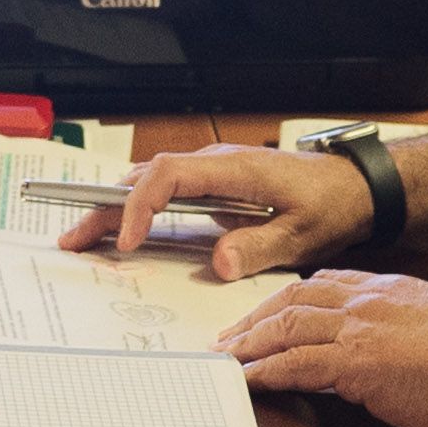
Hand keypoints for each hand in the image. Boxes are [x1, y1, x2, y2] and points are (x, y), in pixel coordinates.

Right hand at [55, 143, 373, 278]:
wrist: (355, 187)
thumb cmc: (332, 204)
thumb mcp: (301, 233)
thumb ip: (259, 247)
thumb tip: (219, 262)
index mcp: (234, 169)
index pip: (168, 175)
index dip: (140, 205)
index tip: (126, 241)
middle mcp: (216, 164)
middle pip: (146, 177)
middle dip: (105, 207)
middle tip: (72, 239)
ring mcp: (212, 173)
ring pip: (150, 183)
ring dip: (115, 208)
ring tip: (81, 238)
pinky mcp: (214, 186)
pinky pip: (165, 192)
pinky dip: (137, 209)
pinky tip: (118, 232)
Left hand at [218, 271, 427, 426]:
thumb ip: (411, 339)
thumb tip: (396, 363)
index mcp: (393, 290)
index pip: (328, 283)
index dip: (293, 297)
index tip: (272, 310)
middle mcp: (371, 301)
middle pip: (296, 297)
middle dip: (257, 316)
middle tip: (230, 335)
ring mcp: (361, 329)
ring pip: (288, 326)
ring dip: (250, 343)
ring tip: (226, 359)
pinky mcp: (357, 363)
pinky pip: (296, 364)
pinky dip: (266, 371)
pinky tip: (248, 381)